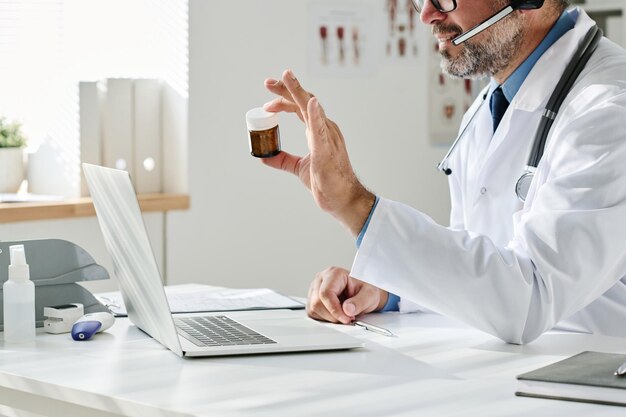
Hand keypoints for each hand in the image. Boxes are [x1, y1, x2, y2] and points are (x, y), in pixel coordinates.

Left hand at [262, 69, 374, 236]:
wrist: (342, 199)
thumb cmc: (327, 183)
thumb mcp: (299, 167)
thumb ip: (283, 160)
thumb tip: (264, 156)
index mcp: (319, 132)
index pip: (300, 108)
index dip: (284, 101)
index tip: (266, 103)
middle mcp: (325, 129)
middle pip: (304, 102)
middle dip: (286, 89)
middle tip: (268, 82)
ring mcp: (327, 137)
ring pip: (311, 108)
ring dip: (298, 92)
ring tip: (286, 77)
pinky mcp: (326, 150)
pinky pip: (320, 130)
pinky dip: (315, 115)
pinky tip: (311, 102)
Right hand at [307, 266, 388, 323]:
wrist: (363, 293)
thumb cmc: (365, 290)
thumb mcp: (370, 294)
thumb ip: (360, 302)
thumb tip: (347, 310)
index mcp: (334, 273)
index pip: (326, 292)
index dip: (334, 309)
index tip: (346, 318)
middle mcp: (321, 280)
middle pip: (317, 302)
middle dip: (334, 315)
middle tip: (349, 317)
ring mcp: (314, 289)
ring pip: (314, 309)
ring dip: (330, 317)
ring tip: (344, 313)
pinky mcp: (312, 300)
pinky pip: (313, 313)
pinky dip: (326, 318)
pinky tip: (336, 314)